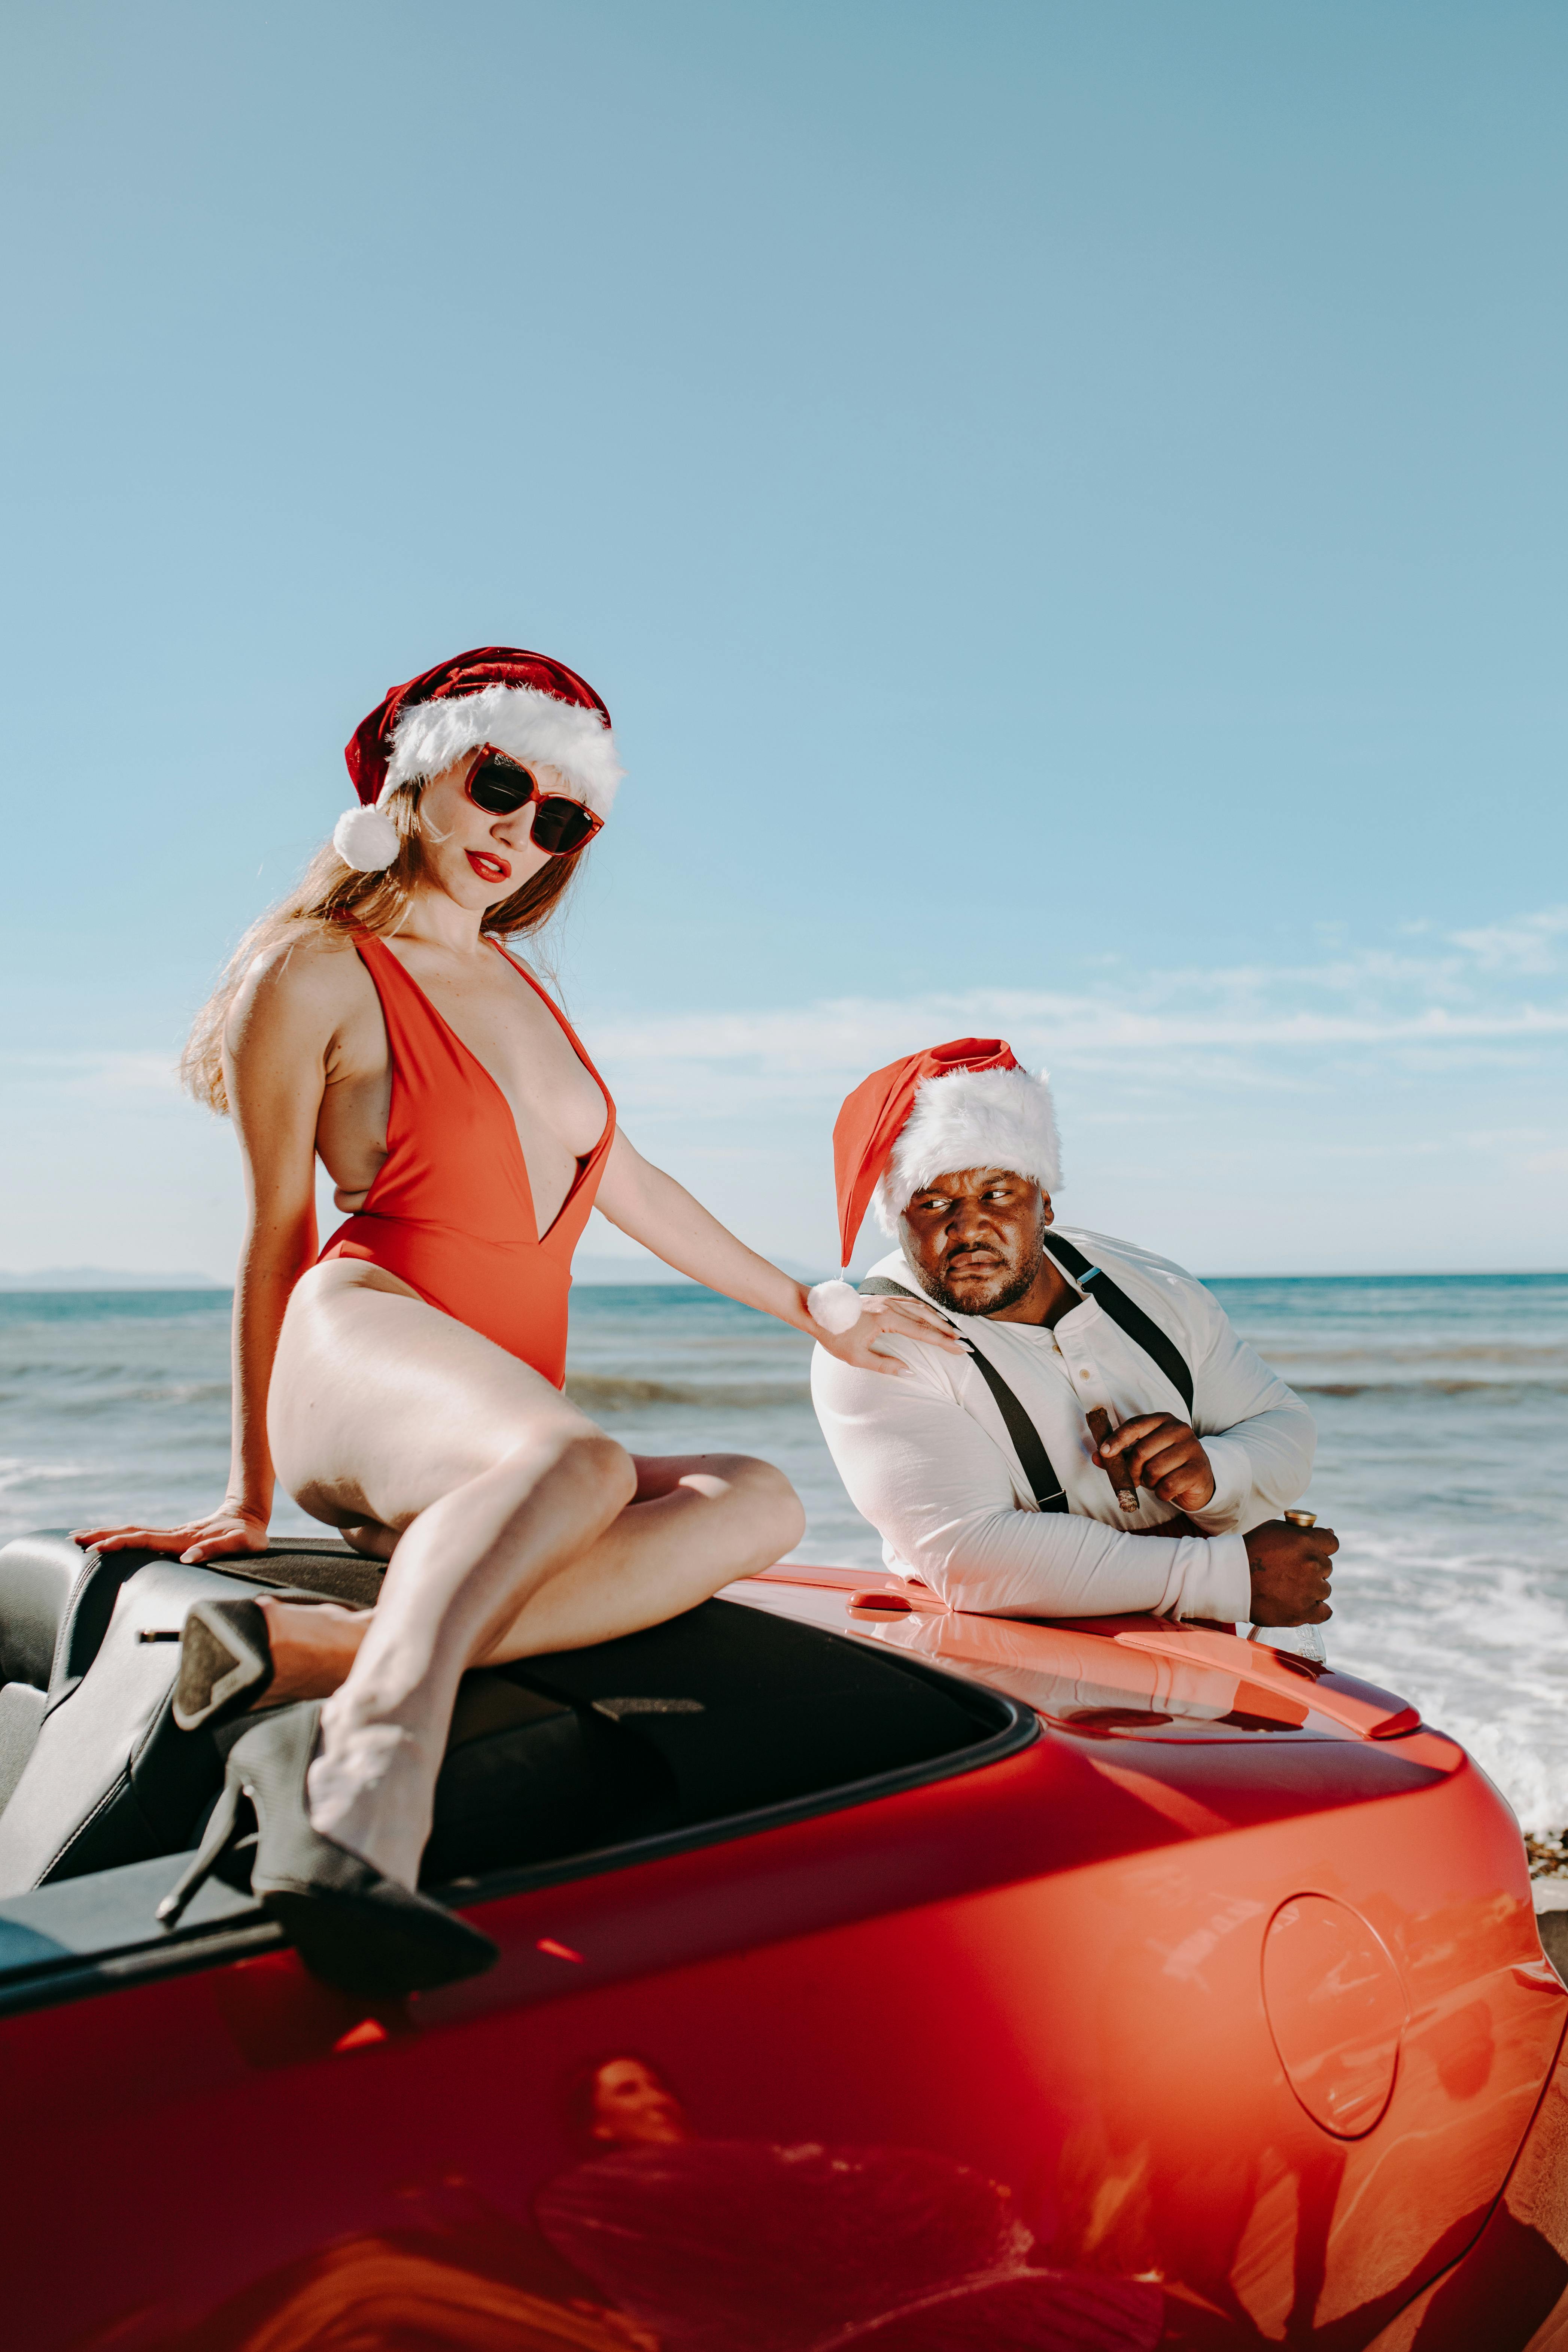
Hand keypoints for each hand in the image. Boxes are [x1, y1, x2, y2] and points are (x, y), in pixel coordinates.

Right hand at [71, 1501, 270, 1566]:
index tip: (97, 1547)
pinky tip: (110, 1541)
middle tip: (75, 1540)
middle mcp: (173, 1536)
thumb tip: (188, 1558)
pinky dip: (123, 1537)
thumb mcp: (240, 1543)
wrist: (249, 1515)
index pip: (144, 1540)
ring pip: (134, 1532)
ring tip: (81, 1537)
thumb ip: (217, 1548)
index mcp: (183, 1539)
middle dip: (103, 1536)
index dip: (120, 1543)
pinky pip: (143, 1536)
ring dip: (108, 1534)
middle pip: (131, 1533)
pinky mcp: (174, 1538)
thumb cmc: (247, 1534)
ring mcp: (172, 1535)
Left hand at [815, 1293, 971, 1378]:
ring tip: (951, 1331)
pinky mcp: (879, 1299)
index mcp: (886, 1319)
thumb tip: (909, 1372)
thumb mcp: (857, 1357)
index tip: (961, 1349)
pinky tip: (928, 1316)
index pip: (923, 1332)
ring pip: (919, 1308)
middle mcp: (889, 1306)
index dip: (944, 1342)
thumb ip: (884, 1365)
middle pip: (926, 1318)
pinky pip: (908, 1302)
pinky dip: (923, 1310)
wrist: (815, 1311)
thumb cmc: (834, 1335)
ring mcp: (885, 1300)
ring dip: (937, 1320)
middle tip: (964, 1343)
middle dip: (947, 1331)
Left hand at [1096, 1414, 1215, 1512]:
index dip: (1117, 1439)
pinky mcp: (1198, 1469)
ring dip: (1149, 1482)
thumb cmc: (1166, 1464)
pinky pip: (1168, 1485)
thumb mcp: (1143, 1456)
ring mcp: (1191, 1448)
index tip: (1105, 1452)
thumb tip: (1097, 1456)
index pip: (1135, 1425)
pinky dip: (1162, 1493)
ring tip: (1155, 1481)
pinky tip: (1167, 1490)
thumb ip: (1121, 1455)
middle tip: (1135, 1479)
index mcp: (1162, 1420)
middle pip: (1141, 1451)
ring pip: (1154, 1470)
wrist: (1199, 1480)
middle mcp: (1179, 1429)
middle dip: (1132, 1470)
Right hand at [1244, 1518, 1337, 1624]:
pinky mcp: (1303, 1612)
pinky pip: (1324, 1612)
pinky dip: (1317, 1609)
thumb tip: (1331, 1532)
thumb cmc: (1251, 1550)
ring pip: (1324, 1589)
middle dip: (1313, 1568)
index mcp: (1306, 1541)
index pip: (1332, 1543)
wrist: (1230, 1578)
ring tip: (1289, 1588)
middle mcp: (1312, 1564)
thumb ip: (1303, 1530)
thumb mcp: (1275, 1529)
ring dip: (1311, 1588)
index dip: (1322, 1547)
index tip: (1310, 1553)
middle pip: (1327, 1567)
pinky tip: (1305, 1605)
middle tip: (1291, 1571)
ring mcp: (1309, 1590)